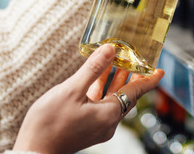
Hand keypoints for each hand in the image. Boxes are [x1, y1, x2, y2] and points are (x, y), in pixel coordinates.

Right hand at [13, 44, 163, 153]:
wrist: (32, 152)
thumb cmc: (50, 124)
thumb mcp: (71, 90)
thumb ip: (92, 69)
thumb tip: (110, 49)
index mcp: (109, 114)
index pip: (136, 93)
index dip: (148, 80)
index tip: (160, 70)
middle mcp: (107, 122)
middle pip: (125, 95)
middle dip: (131, 76)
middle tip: (136, 58)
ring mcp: (96, 126)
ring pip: (111, 99)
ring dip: (114, 81)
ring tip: (116, 61)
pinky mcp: (86, 128)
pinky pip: (100, 105)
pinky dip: (101, 90)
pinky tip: (94, 78)